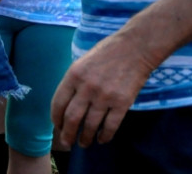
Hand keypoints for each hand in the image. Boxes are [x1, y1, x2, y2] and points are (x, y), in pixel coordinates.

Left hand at [50, 31, 156, 147]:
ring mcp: (105, 96)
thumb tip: (67, 103)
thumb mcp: (83, 62)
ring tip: (83, 143)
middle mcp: (87, 87)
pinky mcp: (122, 103)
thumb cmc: (107, 52)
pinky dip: (104, 136)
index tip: (57, 126)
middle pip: (72, 118)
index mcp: (73, 75)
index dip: (56, 119)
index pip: (58, 103)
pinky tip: (101, 139)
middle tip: (67, 143)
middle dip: (67, 134)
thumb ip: (74, 81)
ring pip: (90, 125)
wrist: (135, 48)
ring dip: (85, 138)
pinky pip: (110, 126)